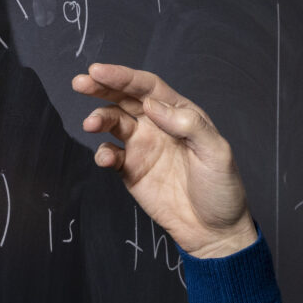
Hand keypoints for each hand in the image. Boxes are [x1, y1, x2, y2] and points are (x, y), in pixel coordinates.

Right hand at [73, 64, 258, 259]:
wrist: (213, 231)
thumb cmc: (221, 189)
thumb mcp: (216, 152)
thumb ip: (189, 125)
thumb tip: (152, 105)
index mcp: (180, 114)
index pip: (148, 87)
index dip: (124, 77)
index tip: (99, 72)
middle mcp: (158, 125)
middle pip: (125, 98)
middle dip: (101, 88)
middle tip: (80, 82)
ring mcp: (143, 147)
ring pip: (113, 122)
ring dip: (99, 118)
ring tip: (91, 124)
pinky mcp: (131, 170)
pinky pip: (111, 155)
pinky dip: (103, 153)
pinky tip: (106, 158)